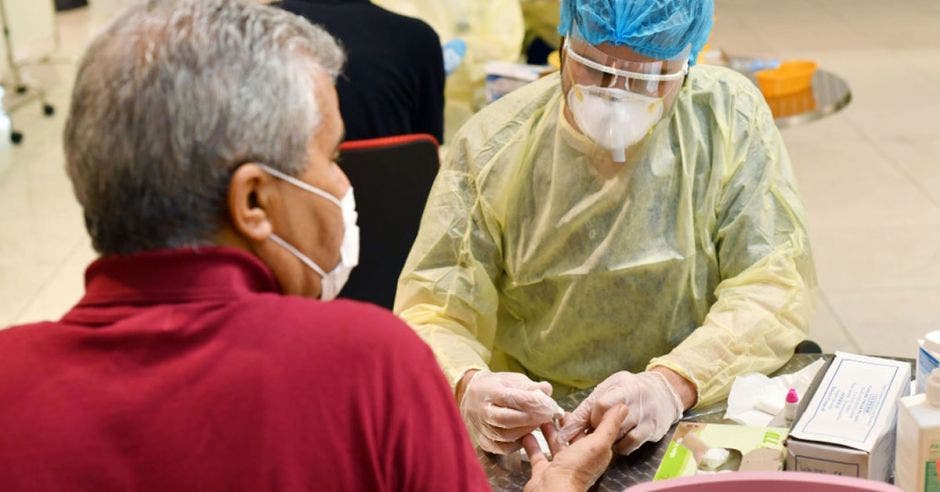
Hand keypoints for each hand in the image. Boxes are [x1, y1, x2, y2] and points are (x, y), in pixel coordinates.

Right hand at [460, 370, 564, 453]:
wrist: (470, 396)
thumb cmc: (496, 386)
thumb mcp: (512, 379)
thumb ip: (530, 386)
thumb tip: (547, 391)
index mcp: (489, 391)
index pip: (512, 398)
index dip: (533, 403)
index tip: (550, 405)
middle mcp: (482, 411)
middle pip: (507, 419)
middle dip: (531, 419)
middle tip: (547, 416)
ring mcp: (481, 428)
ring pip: (506, 436)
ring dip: (526, 431)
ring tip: (538, 423)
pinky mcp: (483, 441)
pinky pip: (502, 448)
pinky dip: (517, 443)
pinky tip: (526, 434)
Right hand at [523, 404, 628, 491]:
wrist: (553, 491)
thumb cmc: (577, 469)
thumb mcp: (598, 443)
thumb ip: (609, 425)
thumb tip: (623, 407)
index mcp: (595, 452)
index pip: (595, 432)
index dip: (590, 418)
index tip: (585, 404)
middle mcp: (579, 459)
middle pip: (575, 437)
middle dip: (569, 424)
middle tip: (561, 410)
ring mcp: (561, 465)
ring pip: (557, 444)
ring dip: (551, 431)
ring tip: (544, 417)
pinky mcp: (544, 470)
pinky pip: (537, 454)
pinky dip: (532, 443)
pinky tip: (527, 433)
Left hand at [559, 371, 684, 454]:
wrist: (663, 391)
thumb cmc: (629, 390)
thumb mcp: (610, 388)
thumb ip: (590, 404)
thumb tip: (566, 423)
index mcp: (620, 384)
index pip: (597, 404)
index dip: (580, 421)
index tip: (567, 433)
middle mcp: (634, 397)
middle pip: (607, 419)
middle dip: (593, 429)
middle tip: (587, 434)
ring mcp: (644, 413)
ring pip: (618, 433)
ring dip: (607, 438)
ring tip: (603, 437)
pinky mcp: (652, 428)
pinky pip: (631, 442)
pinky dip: (621, 446)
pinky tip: (618, 442)